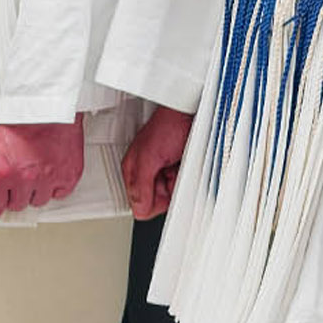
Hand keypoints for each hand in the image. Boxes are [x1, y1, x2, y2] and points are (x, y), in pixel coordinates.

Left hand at [0, 119, 87, 218]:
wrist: (46, 109)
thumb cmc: (18, 125)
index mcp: (1, 172)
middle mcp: (25, 179)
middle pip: (16, 206)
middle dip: (13, 194)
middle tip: (16, 175)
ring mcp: (48, 179)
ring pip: (38, 202)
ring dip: (34, 191)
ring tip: (33, 170)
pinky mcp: (68, 176)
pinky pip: (59, 195)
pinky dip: (54, 186)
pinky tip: (48, 171)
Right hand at [121, 103, 194, 221]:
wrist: (188, 113)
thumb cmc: (168, 125)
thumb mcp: (149, 157)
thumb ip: (140, 185)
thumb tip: (138, 209)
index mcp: (133, 171)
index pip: (140, 204)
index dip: (155, 201)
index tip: (162, 188)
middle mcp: (147, 173)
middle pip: (158, 200)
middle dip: (168, 190)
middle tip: (171, 172)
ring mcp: (163, 171)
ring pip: (173, 194)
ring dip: (180, 182)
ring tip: (179, 165)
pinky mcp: (178, 169)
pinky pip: (183, 185)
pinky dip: (188, 178)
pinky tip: (186, 165)